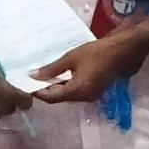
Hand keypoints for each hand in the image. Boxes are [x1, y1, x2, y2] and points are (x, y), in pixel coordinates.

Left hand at [31, 36, 145, 103]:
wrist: (122, 51)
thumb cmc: (97, 53)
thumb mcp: (71, 58)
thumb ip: (52, 69)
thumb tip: (33, 75)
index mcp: (76, 91)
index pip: (51, 97)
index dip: (38, 92)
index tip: (27, 83)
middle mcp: (83, 98)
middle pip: (59, 98)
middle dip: (46, 89)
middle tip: (34, 77)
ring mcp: (90, 96)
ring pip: (68, 95)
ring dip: (56, 87)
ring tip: (46, 74)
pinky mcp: (95, 91)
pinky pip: (76, 91)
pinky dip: (67, 85)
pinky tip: (61, 74)